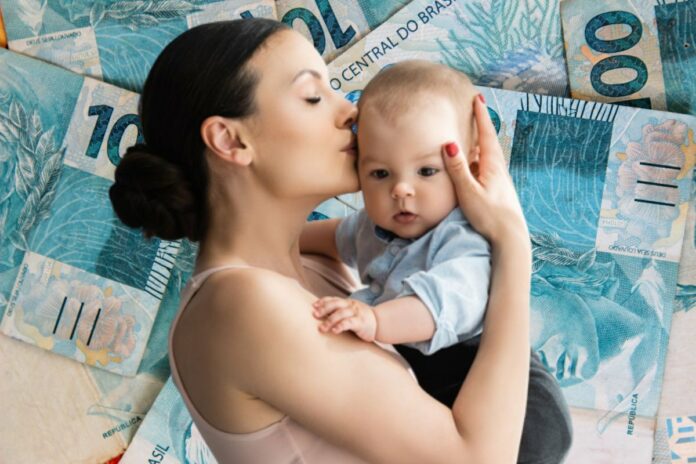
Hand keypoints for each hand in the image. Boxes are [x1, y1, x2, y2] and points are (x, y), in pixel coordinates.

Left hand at [312, 297, 376, 341]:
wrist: (380, 323)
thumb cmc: (361, 319)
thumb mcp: (350, 312)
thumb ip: (339, 312)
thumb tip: (321, 315)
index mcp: (347, 302)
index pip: (333, 299)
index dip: (323, 301)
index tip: (313, 306)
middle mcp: (351, 305)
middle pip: (335, 304)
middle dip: (324, 309)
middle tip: (314, 315)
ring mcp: (356, 313)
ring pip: (341, 314)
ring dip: (330, 320)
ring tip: (321, 328)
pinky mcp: (361, 322)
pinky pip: (349, 323)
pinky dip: (341, 326)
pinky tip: (334, 331)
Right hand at [441, 94, 528, 244]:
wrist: (510, 237)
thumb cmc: (490, 216)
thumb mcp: (469, 192)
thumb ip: (458, 169)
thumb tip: (449, 144)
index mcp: (492, 166)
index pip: (486, 134)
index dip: (481, 115)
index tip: (477, 98)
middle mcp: (498, 170)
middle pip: (488, 141)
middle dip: (482, 124)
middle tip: (476, 107)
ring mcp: (498, 181)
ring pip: (487, 155)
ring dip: (480, 142)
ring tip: (472, 133)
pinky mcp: (497, 191)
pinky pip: (485, 168)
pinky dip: (478, 159)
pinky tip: (473, 164)